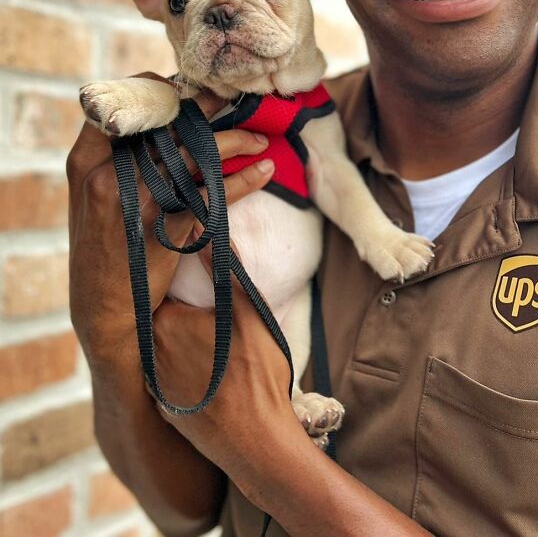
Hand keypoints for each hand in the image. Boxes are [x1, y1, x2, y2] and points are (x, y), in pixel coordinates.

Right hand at [67, 73, 273, 368]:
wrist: (106, 309)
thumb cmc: (105, 246)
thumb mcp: (94, 197)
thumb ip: (114, 157)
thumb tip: (160, 116)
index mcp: (85, 161)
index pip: (124, 105)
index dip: (161, 90)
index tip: (190, 90)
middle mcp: (107, 175)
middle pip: (167, 123)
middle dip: (208, 107)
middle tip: (237, 98)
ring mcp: (136, 200)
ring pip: (196, 152)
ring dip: (235, 141)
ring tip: (260, 139)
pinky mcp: (166, 228)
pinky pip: (214, 193)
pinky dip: (244, 180)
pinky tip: (264, 171)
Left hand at [149, 264, 302, 493]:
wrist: (255, 444)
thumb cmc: (255, 374)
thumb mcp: (246, 311)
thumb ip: (222, 267)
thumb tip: (204, 227)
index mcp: (164, 322)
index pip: (161, 282)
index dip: (178, 274)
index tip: (193, 268)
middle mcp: (148, 352)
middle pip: (160, 313)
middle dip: (180, 305)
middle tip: (209, 307)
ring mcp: (153, 384)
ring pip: (163, 345)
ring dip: (180, 337)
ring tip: (211, 339)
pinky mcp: (163, 408)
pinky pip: (168, 375)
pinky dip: (182, 367)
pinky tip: (209, 369)